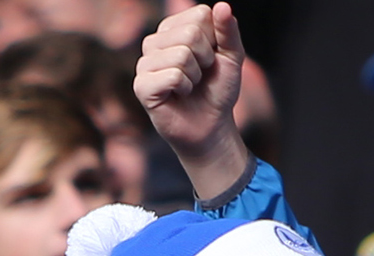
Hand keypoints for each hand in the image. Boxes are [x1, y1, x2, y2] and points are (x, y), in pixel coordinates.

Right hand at [136, 1, 251, 200]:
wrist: (210, 126)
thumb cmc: (217, 90)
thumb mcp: (232, 57)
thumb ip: (228, 31)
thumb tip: (223, 6)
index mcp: (174, 28)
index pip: (201, 14)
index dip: (215, 40)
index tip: (211, 58)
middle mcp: (155, 41)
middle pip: (191, 33)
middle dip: (206, 59)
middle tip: (200, 75)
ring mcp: (145, 63)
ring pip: (181, 55)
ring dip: (195, 75)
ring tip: (190, 85)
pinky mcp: (141, 85)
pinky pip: (173, 75)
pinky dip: (185, 88)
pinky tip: (179, 95)